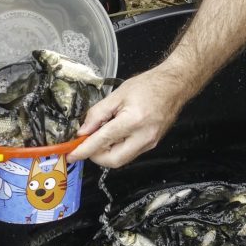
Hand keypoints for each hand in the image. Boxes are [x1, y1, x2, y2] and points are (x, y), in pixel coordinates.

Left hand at [69, 67, 186, 168]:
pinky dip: (116, 148)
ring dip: (106, 152)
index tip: (72, 154)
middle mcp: (143, 136)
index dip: (84, 150)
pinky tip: (113, 135)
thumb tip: (83, 131)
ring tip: (101, 134)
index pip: (103, 141)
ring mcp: (149, 143)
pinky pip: (129, 153)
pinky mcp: (151, 144)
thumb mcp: (118, 94)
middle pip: (113, 160)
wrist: (174, 86)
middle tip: (86, 142)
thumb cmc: (149, 86)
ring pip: (121, 159)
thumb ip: (98, 113)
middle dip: (95, 155)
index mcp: (133, 121)